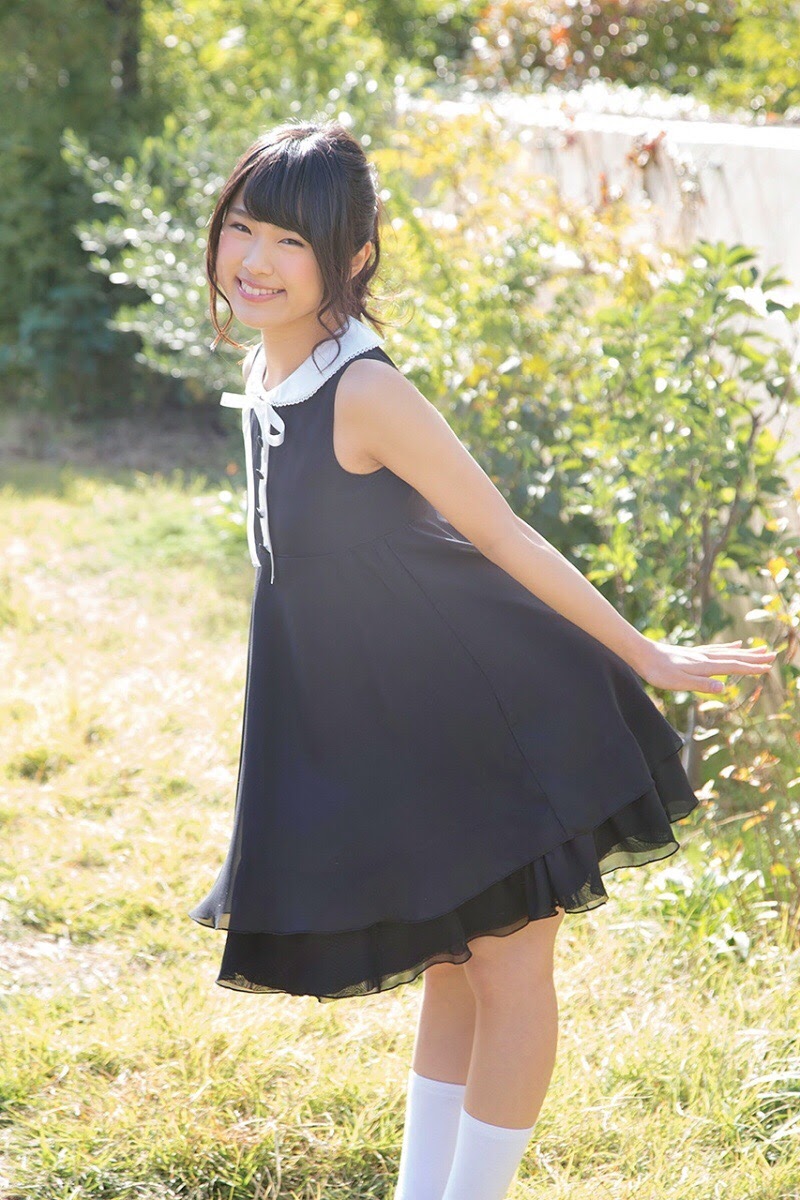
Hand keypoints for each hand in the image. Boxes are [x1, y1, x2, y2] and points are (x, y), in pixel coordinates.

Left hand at [635, 638, 777, 694]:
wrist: (641, 653)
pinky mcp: (692, 652)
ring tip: (760, 648)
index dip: (751, 668)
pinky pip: (716, 649)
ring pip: (728, 652)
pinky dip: (729, 647)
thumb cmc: (658, 671)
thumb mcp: (678, 682)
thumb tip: (724, 687)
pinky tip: (735, 645)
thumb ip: (701, 685)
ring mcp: (699, 654)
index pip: (733, 667)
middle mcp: (704, 658)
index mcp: (704, 666)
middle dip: (754, 658)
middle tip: (773, 655)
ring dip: (745, 652)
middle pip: (734, 658)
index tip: (768, 668)